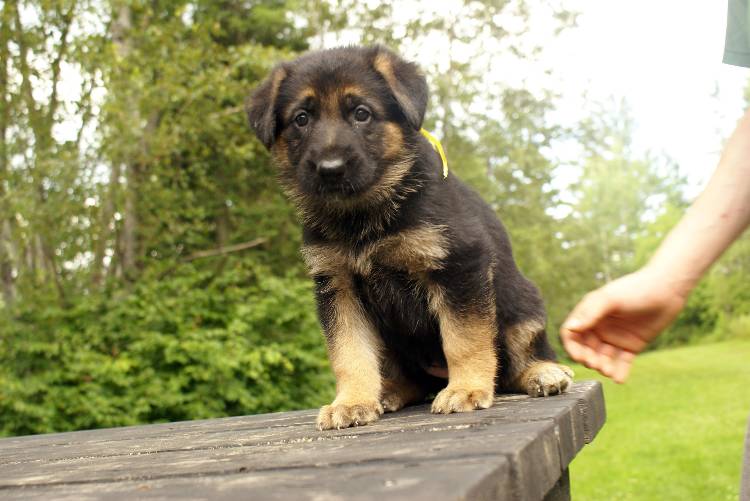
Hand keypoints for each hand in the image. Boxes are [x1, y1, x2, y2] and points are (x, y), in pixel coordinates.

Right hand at [560, 266, 687, 382]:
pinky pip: (621, 362)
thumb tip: (571, 329)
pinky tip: (620, 378)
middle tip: (598, 365)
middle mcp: (599, 327)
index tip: (581, 357)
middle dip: (589, 360)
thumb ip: (590, 313)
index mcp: (589, 314)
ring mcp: (614, 337)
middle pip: (585, 349)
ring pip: (602, 358)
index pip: (572, 334)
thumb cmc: (636, 289)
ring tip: (610, 371)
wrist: (667, 290)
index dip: (573, 347)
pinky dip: (619, 372)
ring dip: (603, 367)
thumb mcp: (610, 299)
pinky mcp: (630, 346)